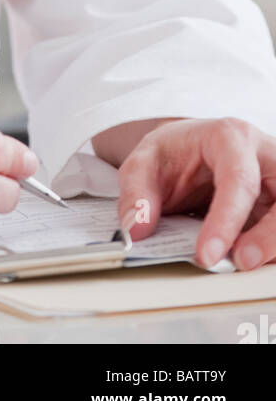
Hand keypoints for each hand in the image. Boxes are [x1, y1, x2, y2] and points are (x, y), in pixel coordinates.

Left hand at [115, 118, 275, 269]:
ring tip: (242, 263)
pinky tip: (249, 258)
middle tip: (239, 262)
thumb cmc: (173, 153)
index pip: (239, 178)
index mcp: (230, 137)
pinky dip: (270, 248)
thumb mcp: (144, 162)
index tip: (207, 255)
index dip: (226, 220)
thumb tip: (138, 228)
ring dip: (273, 244)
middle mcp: (263, 155)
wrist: (189, 150)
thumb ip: (137, 192)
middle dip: (269, 235)